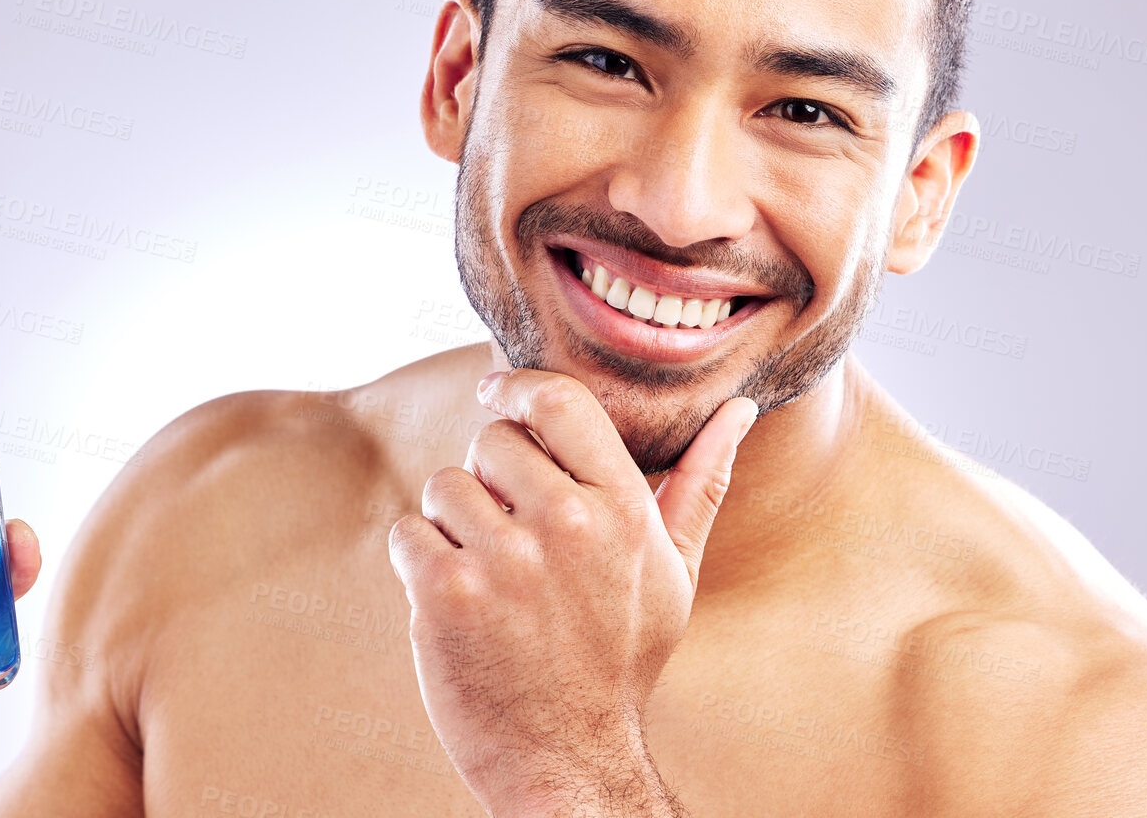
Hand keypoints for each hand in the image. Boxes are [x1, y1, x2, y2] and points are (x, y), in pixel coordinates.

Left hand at [388, 369, 756, 816]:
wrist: (567, 758)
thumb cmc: (620, 658)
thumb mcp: (674, 571)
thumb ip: (699, 483)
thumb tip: (738, 409)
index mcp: (624, 511)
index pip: (560, 402)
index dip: (518, 388)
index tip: (496, 394)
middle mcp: (568, 525)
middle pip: (492, 440)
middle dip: (490, 480)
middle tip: (513, 541)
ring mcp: (505, 560)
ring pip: (445, 485)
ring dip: (453, 525)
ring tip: (490, 579)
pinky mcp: (446, 593)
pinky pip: (408, 533)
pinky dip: (418, 563)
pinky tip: (457, 604)